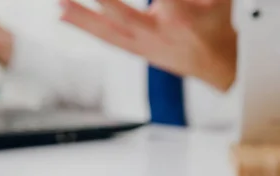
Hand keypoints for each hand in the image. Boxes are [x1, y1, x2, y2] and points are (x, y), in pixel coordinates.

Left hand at [60, 0, 237, 90]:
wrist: (219, 65)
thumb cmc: (216, 23)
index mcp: (180, 18)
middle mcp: (158, 34)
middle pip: (122, 14)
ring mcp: (144, 46)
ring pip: (108, 31)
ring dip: (82, 17)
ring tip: (59, 5)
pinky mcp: (137, 51)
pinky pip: (108, 38)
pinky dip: (86, 26)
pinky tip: (64, 15)